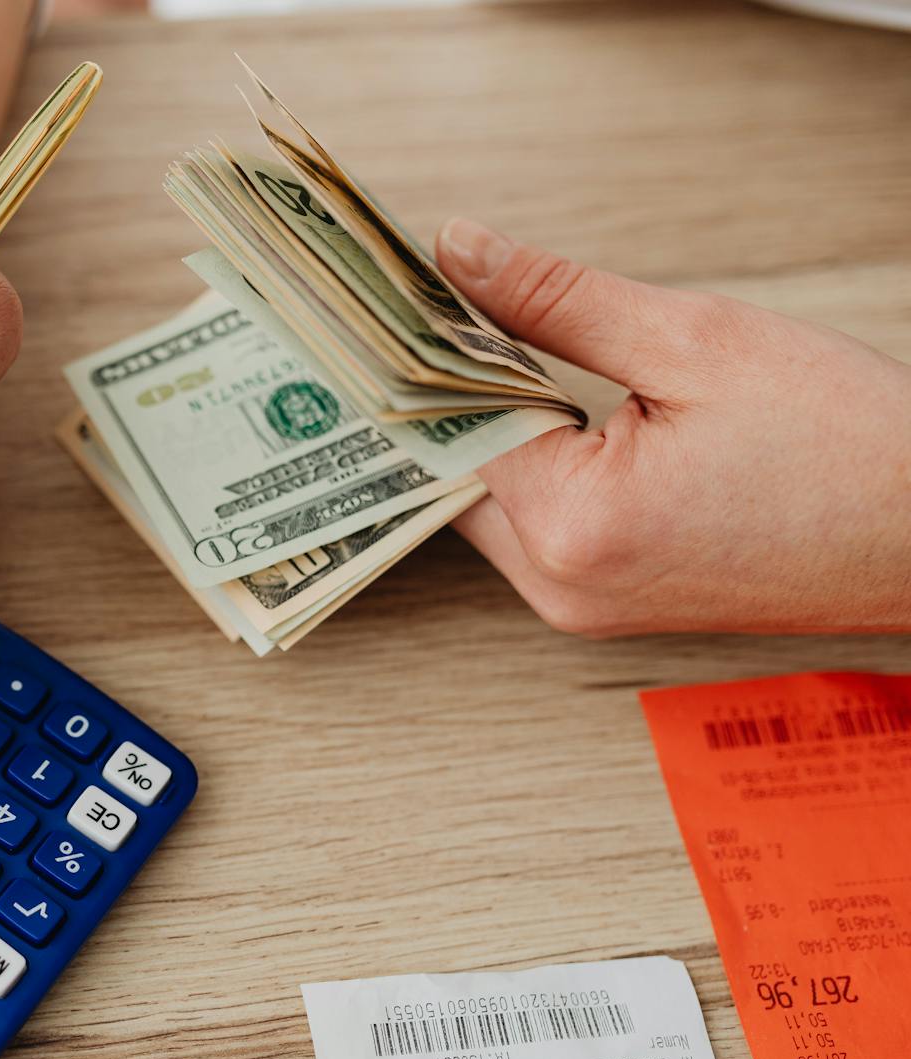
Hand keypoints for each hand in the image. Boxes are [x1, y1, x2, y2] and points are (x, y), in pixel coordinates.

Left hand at [435, 218, 910, 635]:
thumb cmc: (846, 441)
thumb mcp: (695, 340)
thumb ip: (557, 299)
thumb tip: (458, 254)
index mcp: (573, 527)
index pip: (450, 425)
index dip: (429, 350)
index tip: (409, 291)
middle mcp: (559, 585)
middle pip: (455, 471)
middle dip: (453, 389)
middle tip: (441, 305)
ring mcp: (579, 606)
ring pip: (488, 500)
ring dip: (494, 427)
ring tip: (501, 345)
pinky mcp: (603, 604)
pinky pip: (533, 526)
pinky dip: (533, 466)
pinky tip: (551, 406)